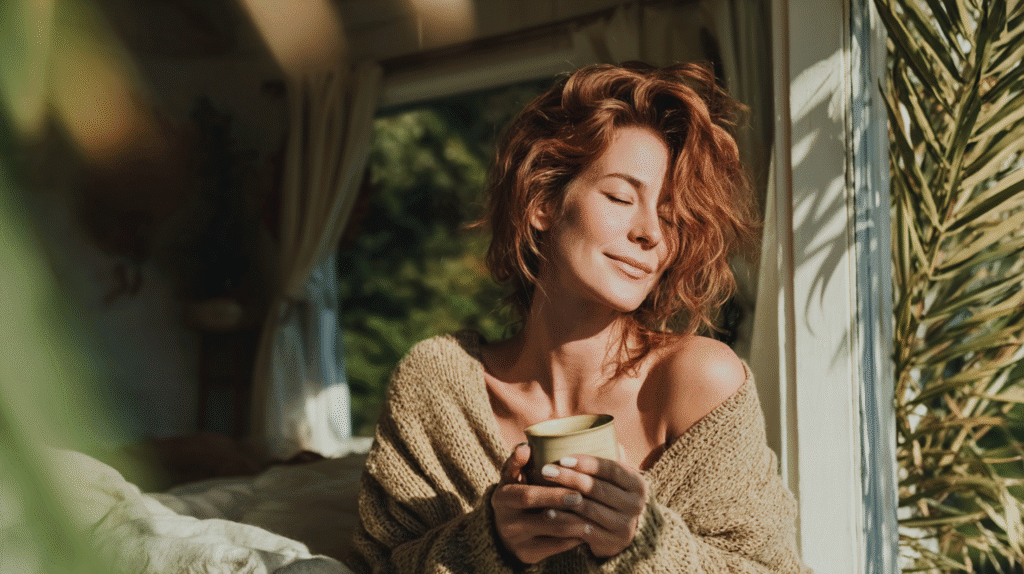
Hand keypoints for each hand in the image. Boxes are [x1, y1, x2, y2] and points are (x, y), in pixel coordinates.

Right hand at [490, 444, 588, 563]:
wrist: (505, 530)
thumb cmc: (516, 494)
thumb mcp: (512, 478)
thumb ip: (518, 462)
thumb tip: (526, 447)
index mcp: (502, 497)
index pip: (527, 494)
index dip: (551, 492)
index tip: (572, 486)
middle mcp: (506, 520)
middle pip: (542, 514)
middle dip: (564, 503)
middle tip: (583, 498)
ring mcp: (516, 540)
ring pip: (552, 532)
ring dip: (575, 521)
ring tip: (593, 513)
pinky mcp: (527, 555)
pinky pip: (556, 547)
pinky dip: (574, 537)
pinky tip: (588, 528)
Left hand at [536, 453, 647, 557]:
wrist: (622, 533)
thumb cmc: (614, 496)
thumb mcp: (619, 478)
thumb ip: (612, 456)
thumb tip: (602, 430)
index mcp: (638, 484)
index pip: (612, 469)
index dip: (587, 462)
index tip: (563, 457)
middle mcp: (636, 505)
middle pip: (597, 488)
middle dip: (569, 478)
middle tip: (546, 470)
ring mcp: (624, 526)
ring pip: (589, 509)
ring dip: (563, 498)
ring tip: (541, 489)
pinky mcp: (611, 543)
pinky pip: (583, 529)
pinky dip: (564, 520)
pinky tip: (548, 512)